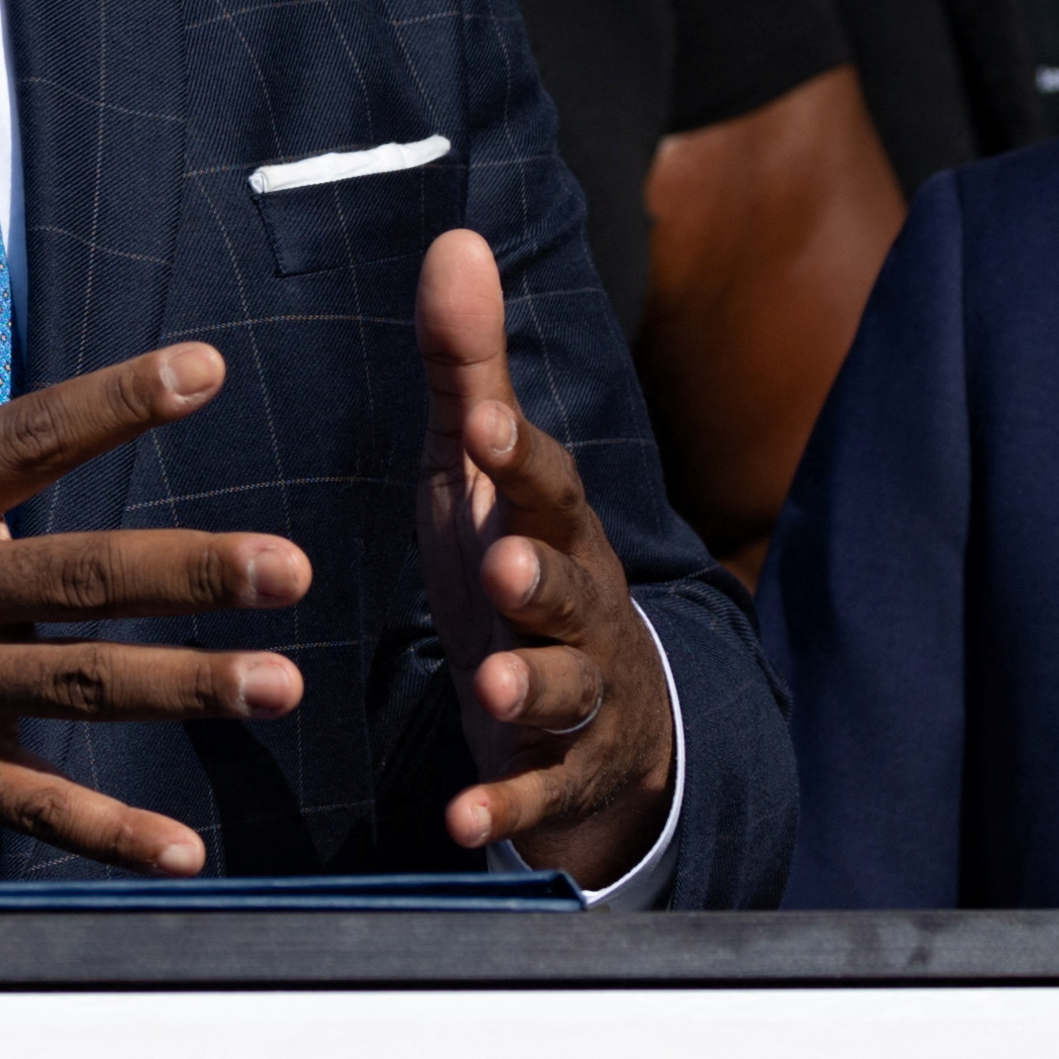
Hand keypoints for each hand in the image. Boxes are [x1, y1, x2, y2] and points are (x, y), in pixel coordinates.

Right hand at [0, 267, 311, 870]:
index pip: (29, 436)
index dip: (118, 400)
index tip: (207, 370)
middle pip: (77, 575)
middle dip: (188, 572)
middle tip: (288, 568)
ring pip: (72, 685)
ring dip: (182, 689)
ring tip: (278, 687)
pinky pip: (25, 801)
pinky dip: (105, 831)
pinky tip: (183, 849)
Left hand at [417, 228, 678, 884]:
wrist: (604, 712)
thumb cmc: (523, 566)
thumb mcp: (482, 474)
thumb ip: (468, 368)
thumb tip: (454, 238)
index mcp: (555, 526)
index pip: (543, 483)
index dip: (516, 455)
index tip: (482, 425)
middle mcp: (582, 604)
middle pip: (569, 586)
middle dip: (540, 574)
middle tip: (505, 565)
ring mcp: (585, 692)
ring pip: (568, 685)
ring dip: (532, 682)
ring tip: (494, 683)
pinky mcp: (569, 770)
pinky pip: (541, 789)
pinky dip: (505, 804)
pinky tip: (462, 820)